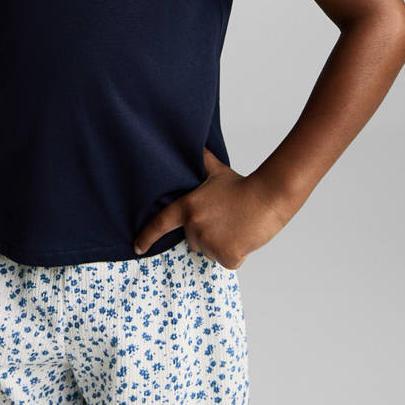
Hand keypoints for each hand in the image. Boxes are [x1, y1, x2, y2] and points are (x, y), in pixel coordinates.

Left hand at [133, 148, 289, 268]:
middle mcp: (195, 226)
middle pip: (193, 241)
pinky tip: (243, 238)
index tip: (137, 247)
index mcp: (188, 207)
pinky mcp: (227, 256)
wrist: (267, 197)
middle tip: (224, 220)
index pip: (161, 223)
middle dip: (206, 235)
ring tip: (234, 227)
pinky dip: (235, 255)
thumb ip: (202, 160)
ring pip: (210, 252)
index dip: (147, 236)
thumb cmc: (241, 185)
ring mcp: (210, 242)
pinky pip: (227, 262)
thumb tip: (195, 143)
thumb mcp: (217, 171)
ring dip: (221, 245)